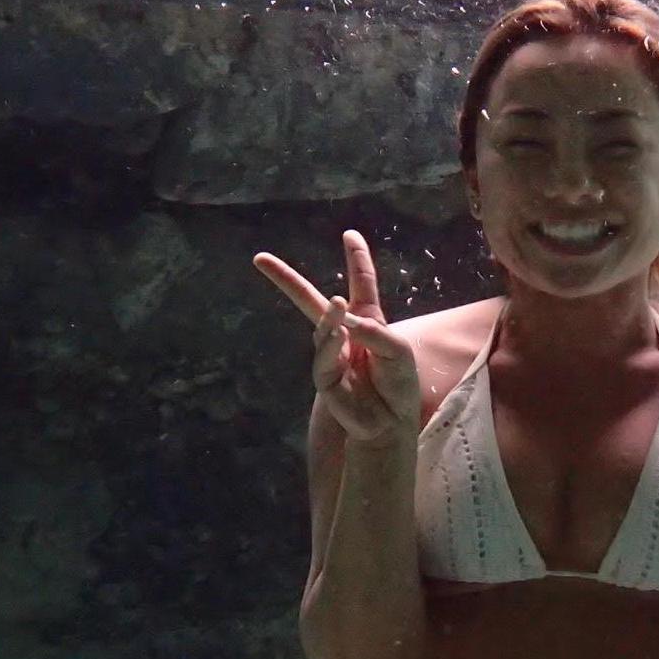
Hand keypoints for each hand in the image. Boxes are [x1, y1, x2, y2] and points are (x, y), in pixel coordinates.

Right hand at [253, 231, 420, 444]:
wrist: (391, 423)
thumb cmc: (399, 386)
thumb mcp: (399, 353)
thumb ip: (376, 333)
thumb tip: (345, 318)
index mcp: (368, 322)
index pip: (362, 286)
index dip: (357, 260)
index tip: (350, 234)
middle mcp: (345, 335)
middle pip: (312, 302)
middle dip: (287, 280)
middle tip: (260, 259)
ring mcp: (332, 356)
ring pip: (322, 329)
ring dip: (330, 316)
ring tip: (339, 304)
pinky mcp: (325, 379)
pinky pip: (324, 359)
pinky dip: (331, 345)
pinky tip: (339, 335)